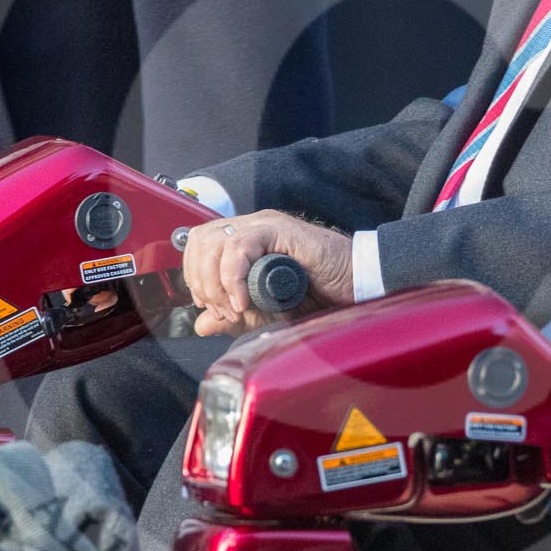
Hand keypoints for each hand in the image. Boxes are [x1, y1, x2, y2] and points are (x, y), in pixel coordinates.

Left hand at [182, 210, 352, 335]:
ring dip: (216, 282)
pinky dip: (234, 278)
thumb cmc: (320, 296)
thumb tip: (200, 325)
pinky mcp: (280, 230)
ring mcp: (266, 225)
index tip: (207, 305)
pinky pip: (240, 246)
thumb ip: (233, 318)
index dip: (193, 275)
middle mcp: (252, 227)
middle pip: (201, 241)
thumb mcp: (266, 313)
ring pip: (215, 242)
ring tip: (235, 309)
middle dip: (201, 281)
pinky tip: (244, 301)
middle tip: (222, 310)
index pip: (199, 245)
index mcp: (246, 240)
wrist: (356, 286)